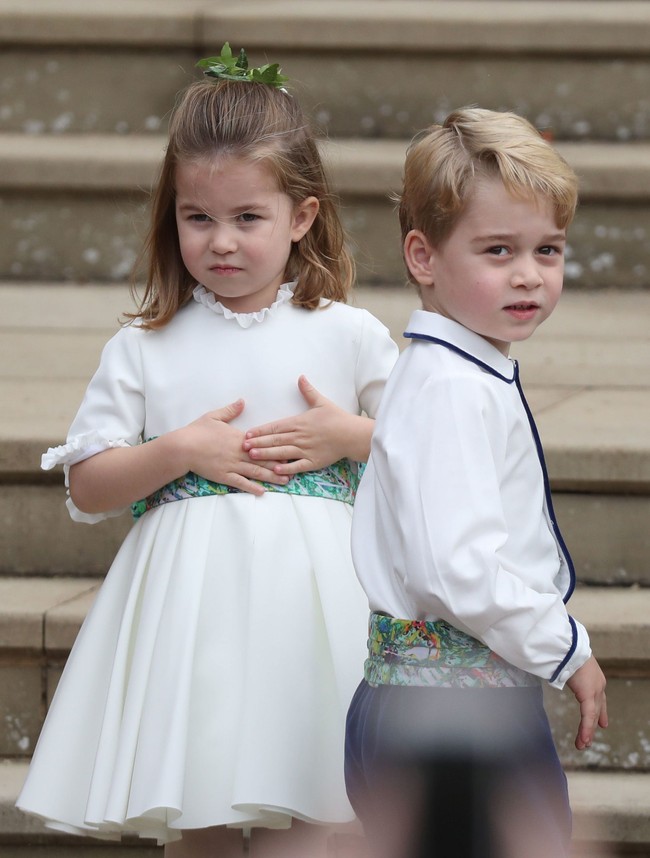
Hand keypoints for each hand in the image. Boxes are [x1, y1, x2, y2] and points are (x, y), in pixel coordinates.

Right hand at [180, 400, 288, 495]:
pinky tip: (262, 492)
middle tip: (296, 467)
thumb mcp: (214, 416)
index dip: (277, 446)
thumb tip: (242, 401)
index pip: (262, 443)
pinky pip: (240, 483)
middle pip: (263, 459)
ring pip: (255, 472)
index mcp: (239, 438)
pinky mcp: (224, 476)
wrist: (183, 447)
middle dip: (280, 464)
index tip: (291, 448)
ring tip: (285, 481)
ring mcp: (232, 465)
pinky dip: (252, 487)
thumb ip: (231, 410)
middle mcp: (239, 453)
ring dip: (271, 477)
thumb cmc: (197, 431)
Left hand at [243, 376, 373, 474]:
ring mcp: (306, 450)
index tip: (247, 433)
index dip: (260, 430)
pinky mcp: (313, 461)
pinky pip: (297, 466)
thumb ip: (308, 391)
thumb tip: (300, 377)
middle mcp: (300, 436)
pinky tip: (275, 470)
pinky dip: (286, 468)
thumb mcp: (321, 402)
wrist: (352, 434)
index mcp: (299, 422)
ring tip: (252, 456)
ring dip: (266, 454)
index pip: (275, 427)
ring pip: (282, 452)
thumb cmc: (337, 418)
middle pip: (275, 440)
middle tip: (242, 446)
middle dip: (258, 442)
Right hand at [566, 655, 607, 749]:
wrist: (568, 645)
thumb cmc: (564, 649)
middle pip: (596, 710)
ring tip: (582, 745)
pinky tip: (583, 740)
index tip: (602, 724)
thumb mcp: (569, 663)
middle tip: (588, 740)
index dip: (600, 713)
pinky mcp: (589, 695)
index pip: (599, 699)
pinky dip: (585, 729)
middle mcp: (598, 685)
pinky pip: (588, 716)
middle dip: (592, 726)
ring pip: (592, 716)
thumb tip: (557, 670)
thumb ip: (566, 671)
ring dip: (587, 732)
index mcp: (594, 677)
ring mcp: (595, 690)